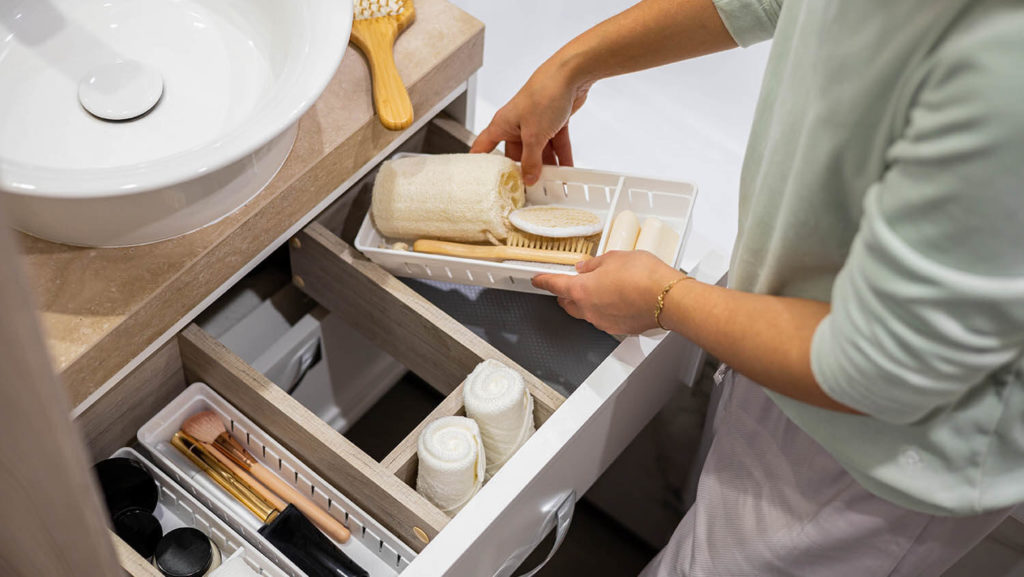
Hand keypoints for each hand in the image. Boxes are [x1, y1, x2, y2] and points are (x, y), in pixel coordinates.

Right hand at [470, 56, 590, 184]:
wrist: (571, 74)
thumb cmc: (544, 94)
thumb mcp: (534, 136)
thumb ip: (532, 160)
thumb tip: (529, 178)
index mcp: (503, 125)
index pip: (484, 147)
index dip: (480, 163)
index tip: (481, 179)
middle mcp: (517, 125)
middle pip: (518, 155)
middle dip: (526, 171)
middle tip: (531, 189)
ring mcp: (536, 123)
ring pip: (540, 151)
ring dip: (548, 166)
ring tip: (553, 184)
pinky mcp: (553, 122)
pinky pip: (555, 144)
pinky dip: (562, 156)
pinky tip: (566, 170)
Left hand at [532, 250, 683, 334]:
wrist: (668, 299)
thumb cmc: (644, 277)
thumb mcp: (615, 258)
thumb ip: (595, 263)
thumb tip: (587, 266)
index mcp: (581, 290)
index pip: (554, 285)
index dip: (543, 281)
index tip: (537, 280)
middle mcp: (588, 310)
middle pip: (568, 302)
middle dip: (565, 293)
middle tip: (570, 282)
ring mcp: (603, 322)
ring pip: (585, 312)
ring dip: (587, 301)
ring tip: (600, 288)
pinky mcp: (618, 328)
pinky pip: (604, 318)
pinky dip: (604, 309)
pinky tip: (616, 299)